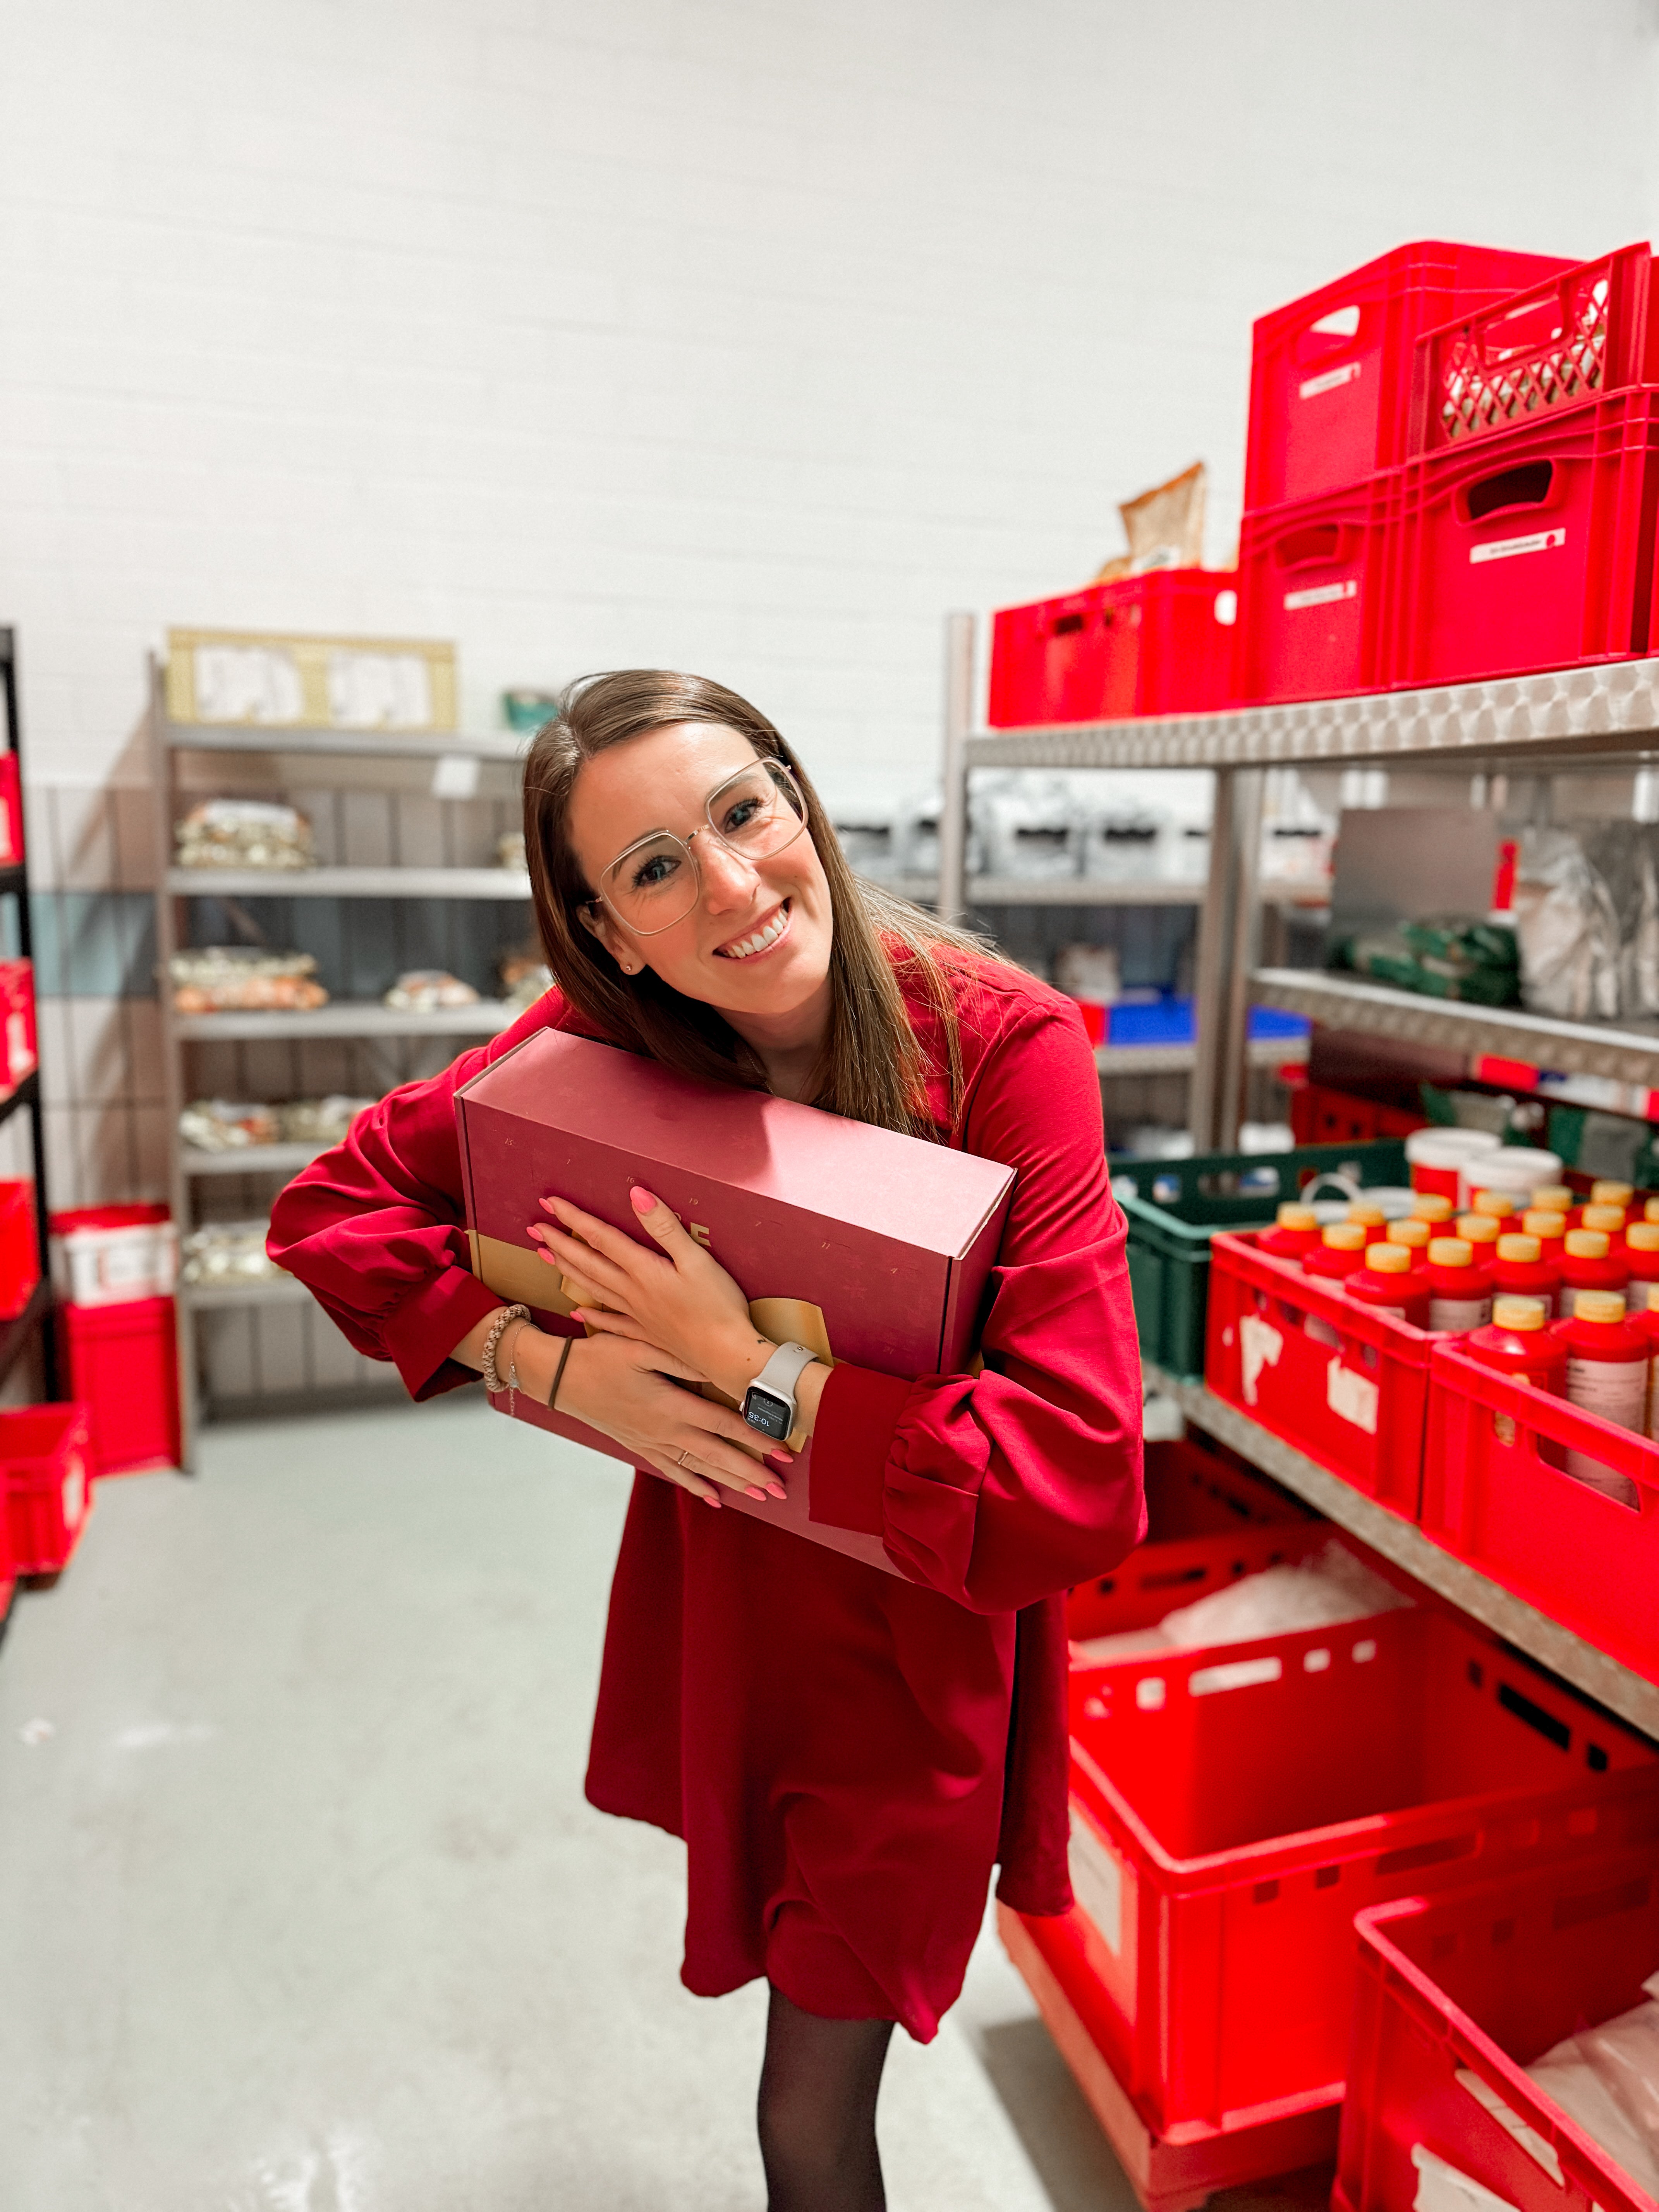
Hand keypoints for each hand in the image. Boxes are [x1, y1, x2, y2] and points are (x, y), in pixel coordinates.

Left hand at [529, 1186, 774, 1404]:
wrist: (725, 1356)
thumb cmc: (717, 1306)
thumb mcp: (696, 1258)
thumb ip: (664, 1226)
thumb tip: (636, 1194)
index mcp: (643, 1270)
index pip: (600, 1237)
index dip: (574, 1218)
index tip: (550, 1203)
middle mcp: (632, 1292)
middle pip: (587, 1262)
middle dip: (559, 1242)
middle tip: (534, 1228)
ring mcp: (636, 1314)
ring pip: (592, 1287)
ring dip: (566, 1270)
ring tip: (544, 1257)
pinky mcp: (645, 1333)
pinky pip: (609, 1322)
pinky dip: (591, 1315)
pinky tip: (577, 1311)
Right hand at [554, 1332, 788, 1509]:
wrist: (560, 1379)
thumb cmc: (601, 1355)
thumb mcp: (640, 1346)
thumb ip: (681, 1358)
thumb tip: (718, 1368)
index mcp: (670, 1404)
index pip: (723, 1424)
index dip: (756, 1438)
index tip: (783, 1450)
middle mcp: (664, 1430)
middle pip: (717, 1455)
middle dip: (751, 1473)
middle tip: (781, 1490)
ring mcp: (651, 1442)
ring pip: (699, 1467)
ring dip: (731, 1482)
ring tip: (760, 1496)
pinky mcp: (639, 1447)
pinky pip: (672, 1471)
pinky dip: (694, 1484)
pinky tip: (713, 1498)